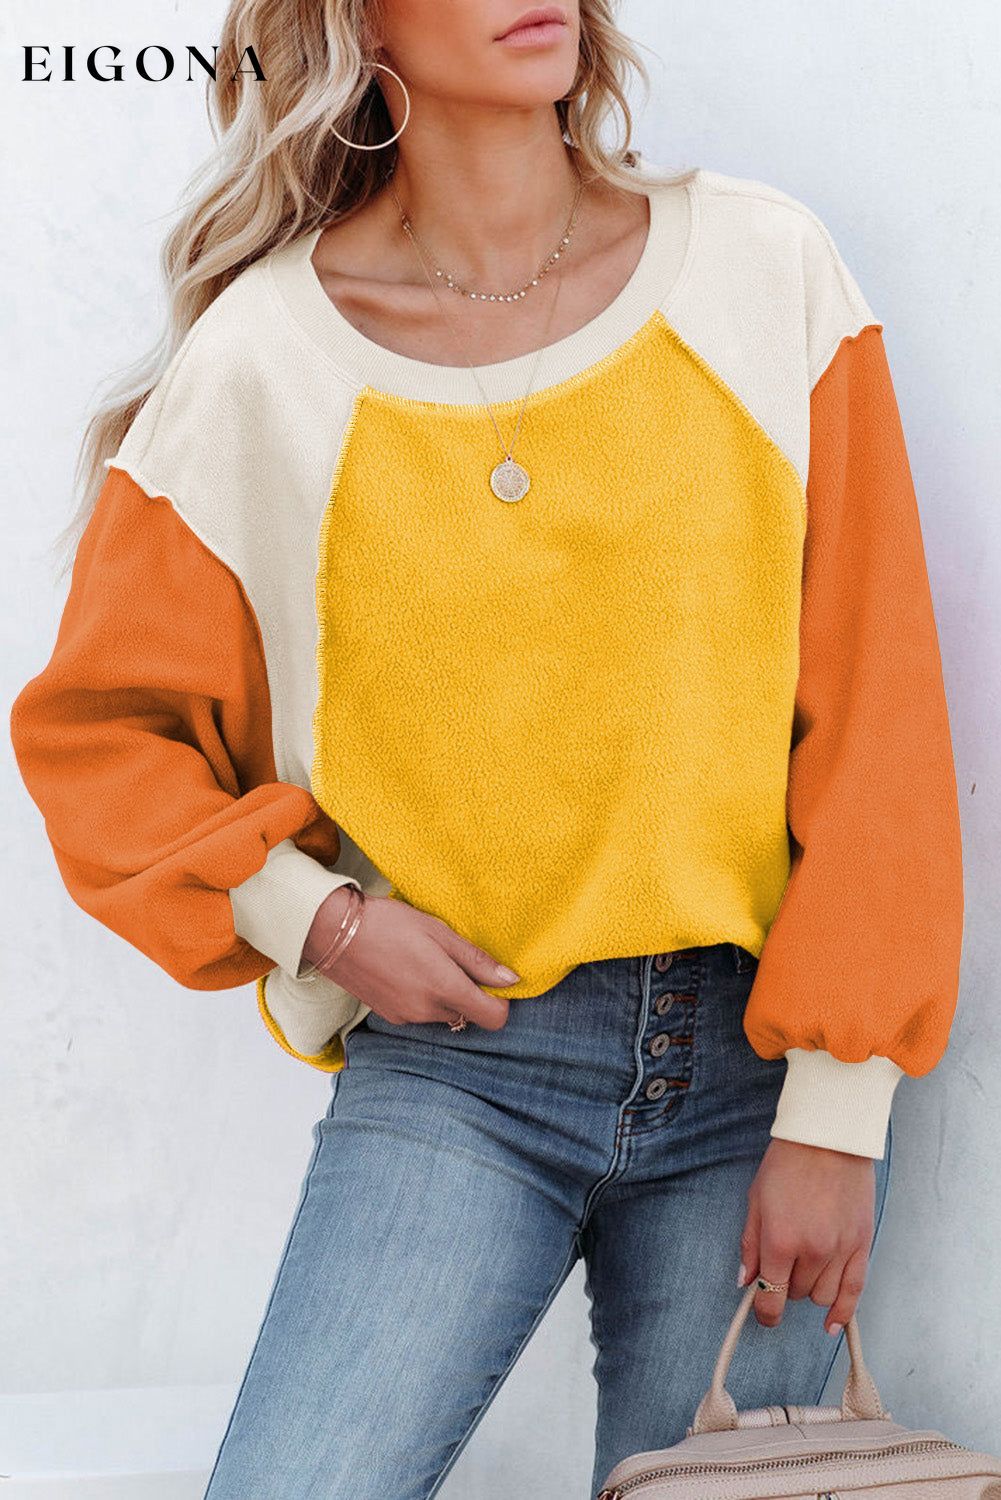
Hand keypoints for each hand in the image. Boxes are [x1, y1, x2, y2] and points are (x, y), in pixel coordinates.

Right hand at [300, 889, 518, 1029]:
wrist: (332, 932)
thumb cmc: (387, 924)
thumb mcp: (439, 932)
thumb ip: (476, 960)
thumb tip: (511, 980)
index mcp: (444, 988)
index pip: (494, 1018)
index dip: (500, 1001)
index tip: (492, 980)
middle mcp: (427, 1011)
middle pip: (467, 1015)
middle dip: (468, 993)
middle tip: (451, 959)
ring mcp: (406, 1017)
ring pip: (442, 1014)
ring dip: (443, 995)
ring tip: (424, 961)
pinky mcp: (389, 1016)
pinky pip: (419, 1013)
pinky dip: (421, 998)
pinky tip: (405, 970)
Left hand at [738, 1137, 876, 1336]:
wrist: (828, 1138)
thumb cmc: (787, 1164)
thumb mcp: (756, 1200)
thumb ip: (750, 1245)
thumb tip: (746, 1282)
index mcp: (780, 1240)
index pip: (771, 1297)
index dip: (764, 1312)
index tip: (763, 1313)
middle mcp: (812, 1251)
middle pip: (796, 1293)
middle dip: (785, 1283)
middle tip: (783, 1259)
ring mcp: (841, 1250)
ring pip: (823, 1296)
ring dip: (811, 1289)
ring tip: (805, 1265)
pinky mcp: (863, 1245)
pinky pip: (855, 1291)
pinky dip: (844, 1312)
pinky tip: (833, 1323)